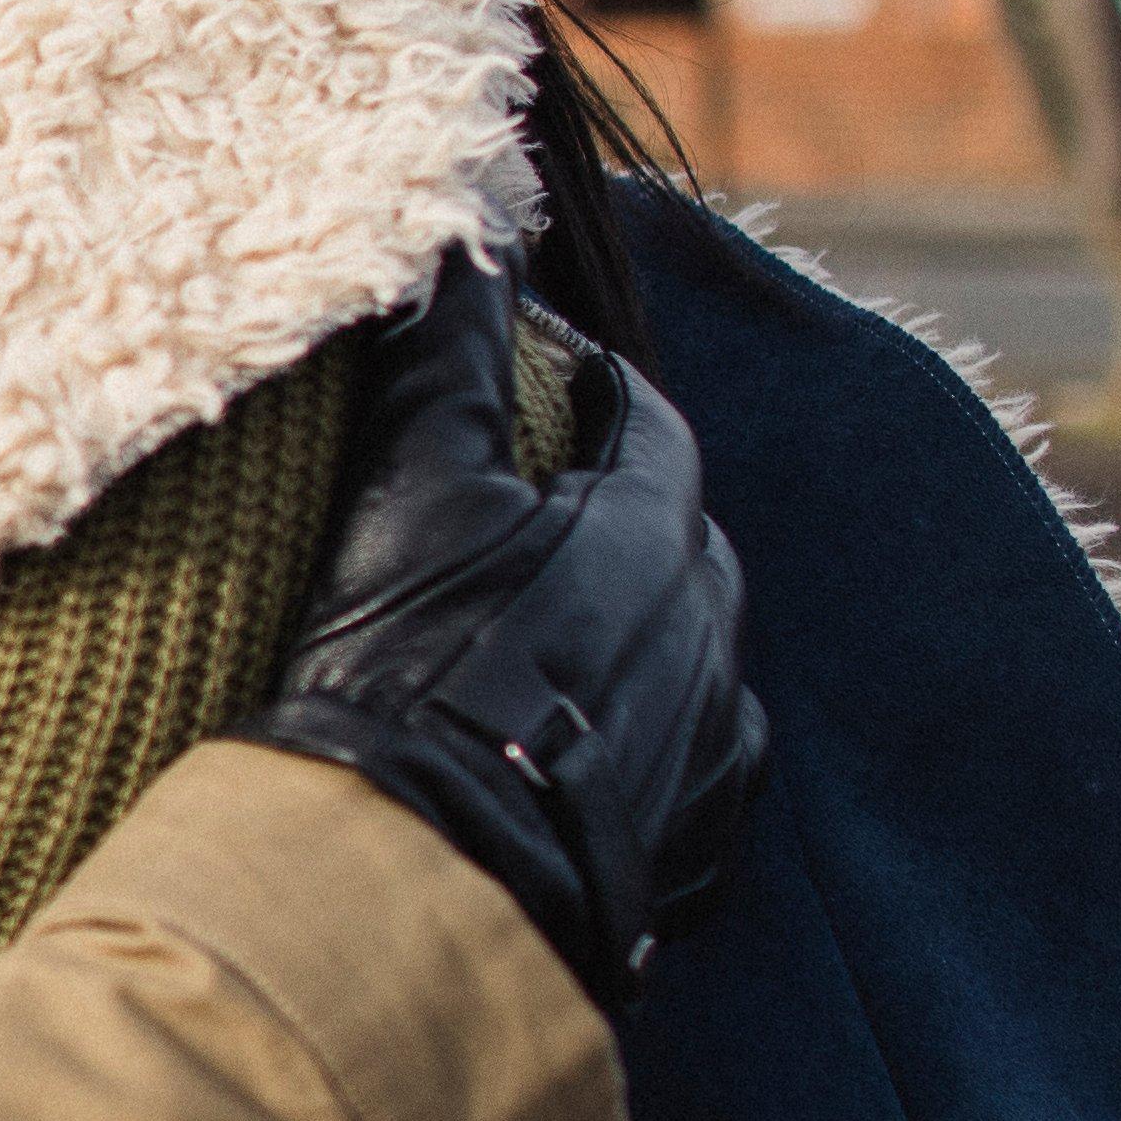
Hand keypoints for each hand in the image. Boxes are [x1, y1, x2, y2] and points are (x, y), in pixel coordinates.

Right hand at [233, 255, 766, 1008]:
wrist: (426, 881)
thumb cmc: (412, 667)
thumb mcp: (410, 483)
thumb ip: (442, 354)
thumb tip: (461, 239)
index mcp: (656, 532)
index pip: (643, 420)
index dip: (587, 386)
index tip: (535, 376)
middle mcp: (711, 638)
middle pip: (683, 540)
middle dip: (623, 512)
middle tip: (535, 508)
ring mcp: (708, 756)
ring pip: (698, 665)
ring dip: (641, 639)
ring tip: (556, 643)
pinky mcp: (687, 861)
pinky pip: (691, 786)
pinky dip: (650, 759)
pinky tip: (589, 768)